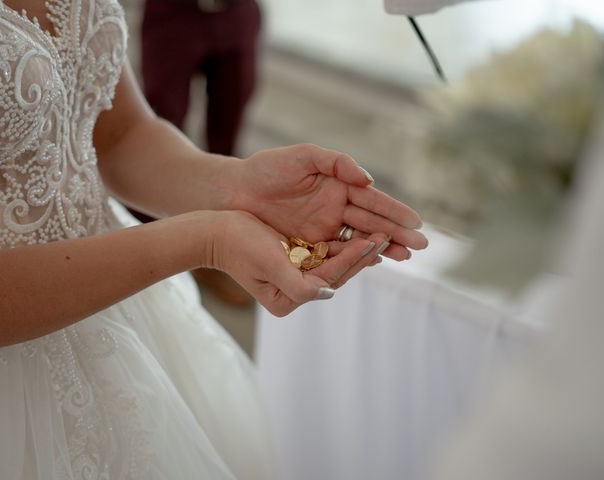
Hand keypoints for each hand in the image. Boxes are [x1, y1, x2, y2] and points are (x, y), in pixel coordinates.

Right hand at [207, 210, 389, 316]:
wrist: (216, 232)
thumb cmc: (239, 245)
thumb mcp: (270, 264)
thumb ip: (298, 284)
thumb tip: (327, 291)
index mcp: (288, 300)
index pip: (328, 278)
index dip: (352, 260)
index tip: (373, 242)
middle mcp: (294, 293)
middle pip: (335, 274)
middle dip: (361, 255)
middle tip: (388, 237)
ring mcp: (296, 279)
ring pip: (334, 264)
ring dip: (357, 250)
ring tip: (381, 236)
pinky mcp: (296, 264)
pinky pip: (326, 256)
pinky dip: (343, 245)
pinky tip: (362, 235)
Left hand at [231, 144, 427, 260]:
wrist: (233, 193)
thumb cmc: (266, 170)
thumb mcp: (302, 157)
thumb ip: (336, 162)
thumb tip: (369, 180)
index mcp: (338, 185)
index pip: (372, 200)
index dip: (394, 211)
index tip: (415, 221)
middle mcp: (336, 208)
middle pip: (372, 223)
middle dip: (397, 233)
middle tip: (421, 245)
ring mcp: (324, 228)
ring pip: (359, 240)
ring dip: (383, 248)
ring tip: (405, 257)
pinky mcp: (310, 245)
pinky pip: (337, 253)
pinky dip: (357, 258)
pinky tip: (375, 262)